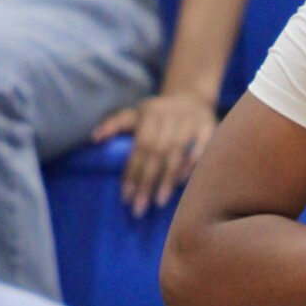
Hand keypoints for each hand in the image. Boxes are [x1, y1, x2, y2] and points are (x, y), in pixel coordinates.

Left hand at [94, 92, 218, 217]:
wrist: (193, 97)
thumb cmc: (158, 114)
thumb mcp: (136, 114)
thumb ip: (116, 124)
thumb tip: (95, 138)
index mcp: (151, 112)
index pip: (140, 145)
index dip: (133, 171)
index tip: (126, 197)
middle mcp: (171, 115)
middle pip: (157, 152)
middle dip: (147, 181)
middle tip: (139, 208)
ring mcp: (192, 120)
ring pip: (178, 153)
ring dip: (168, 179)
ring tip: (159, 202)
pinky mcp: (210, 126)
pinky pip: (202, 149)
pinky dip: (193, 166)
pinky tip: (184, 184)